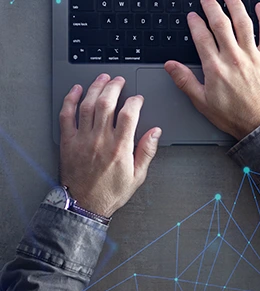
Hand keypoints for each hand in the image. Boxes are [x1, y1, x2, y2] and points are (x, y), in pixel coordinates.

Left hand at [58, 74, 161, 218]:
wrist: (86, 204)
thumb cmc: (111, 192)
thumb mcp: (138, 176)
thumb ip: (147, 151)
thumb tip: (155, 133)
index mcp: (120, 148)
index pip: (129, 114)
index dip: (135, 102)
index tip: (138, 99)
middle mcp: (100, 140)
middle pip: (107, 103)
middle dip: (114, 87)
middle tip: (119, 81)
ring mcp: (82, 138)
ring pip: (88, 105)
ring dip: (95, 88)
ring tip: (102, 79)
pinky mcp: (69, 140)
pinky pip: (66, 115)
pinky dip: (71, 99)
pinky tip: (77, 91)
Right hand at [165, 0, 259, 139]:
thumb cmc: (233, 115)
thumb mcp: (202, 101)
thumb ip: (185, 81)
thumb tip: (170, 65)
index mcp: (215, 67)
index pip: (201, 36)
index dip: (195, 23)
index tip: (191, 16)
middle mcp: (234, 58)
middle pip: (220, 23)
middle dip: (211, 6)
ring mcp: (252, 57)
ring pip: (243, 23)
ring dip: (235, 5)